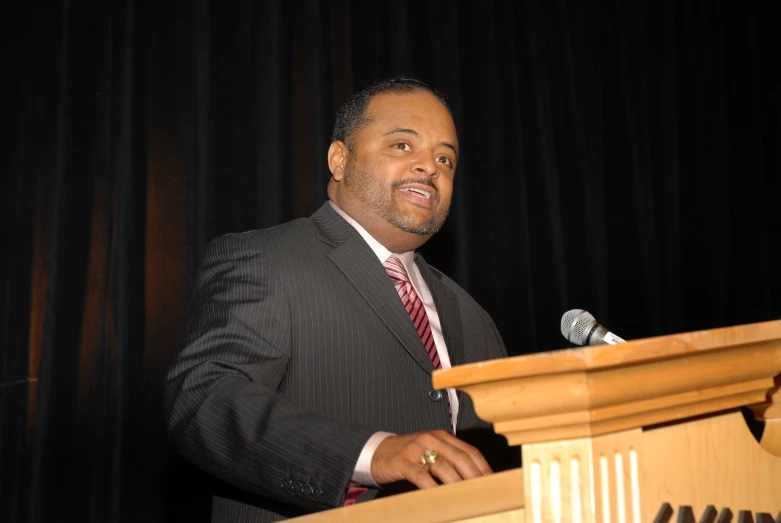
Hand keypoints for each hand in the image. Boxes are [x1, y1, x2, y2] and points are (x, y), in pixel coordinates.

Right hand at [370, 430, 492, 488]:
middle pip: (461, 459)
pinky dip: (432, 488)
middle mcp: (432, 439)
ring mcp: (416, 449)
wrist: (377, 451)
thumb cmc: (409, 456)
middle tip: (484, 495)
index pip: (470, 452)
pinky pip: (421, 476)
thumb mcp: (431, 452)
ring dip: (457, 485)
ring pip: (443, 467)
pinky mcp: (403, 461)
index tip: (494, 486)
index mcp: (442, 436)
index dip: (484, 469)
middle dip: (475, 478)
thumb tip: (474, 481)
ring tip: (467, 500)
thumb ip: (450, 461)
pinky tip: (439, 498)